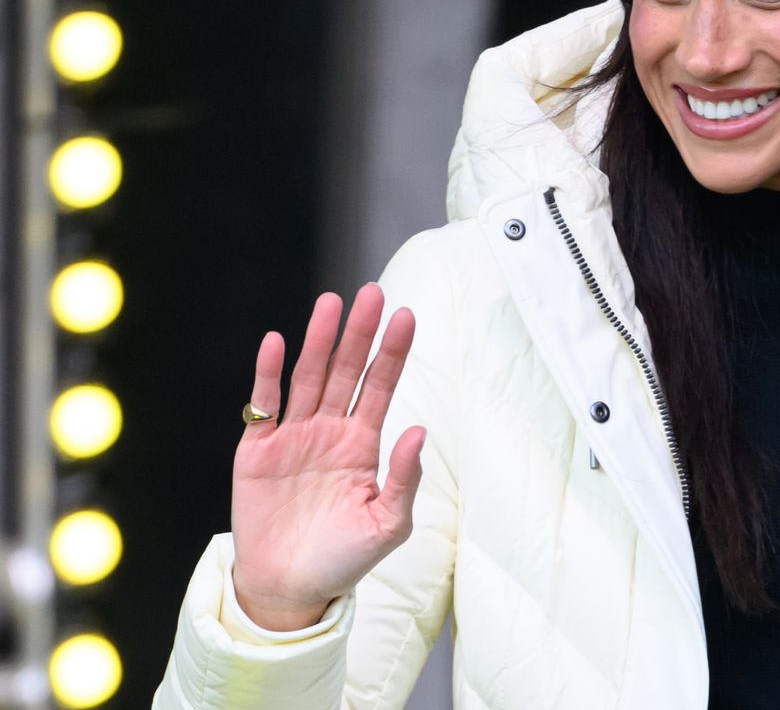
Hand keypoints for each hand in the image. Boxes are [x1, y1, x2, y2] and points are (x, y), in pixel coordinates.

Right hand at [230, 284, 423, 630]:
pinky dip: (267, 374)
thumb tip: (418, 429)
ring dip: (319, 341)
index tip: (407, 315)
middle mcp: (330, 431)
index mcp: (363, 444)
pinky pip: (263, 406)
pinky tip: (276, 342)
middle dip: (360, 333)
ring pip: (307, 378)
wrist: (289, 590)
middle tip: (373, 294)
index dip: (393, 352)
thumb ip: (405, 478)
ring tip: (331, 304)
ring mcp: (293, 437)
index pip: (380, 386)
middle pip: (346, 371)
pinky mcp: (257, 452)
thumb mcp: (388, 524)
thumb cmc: (343, 560)